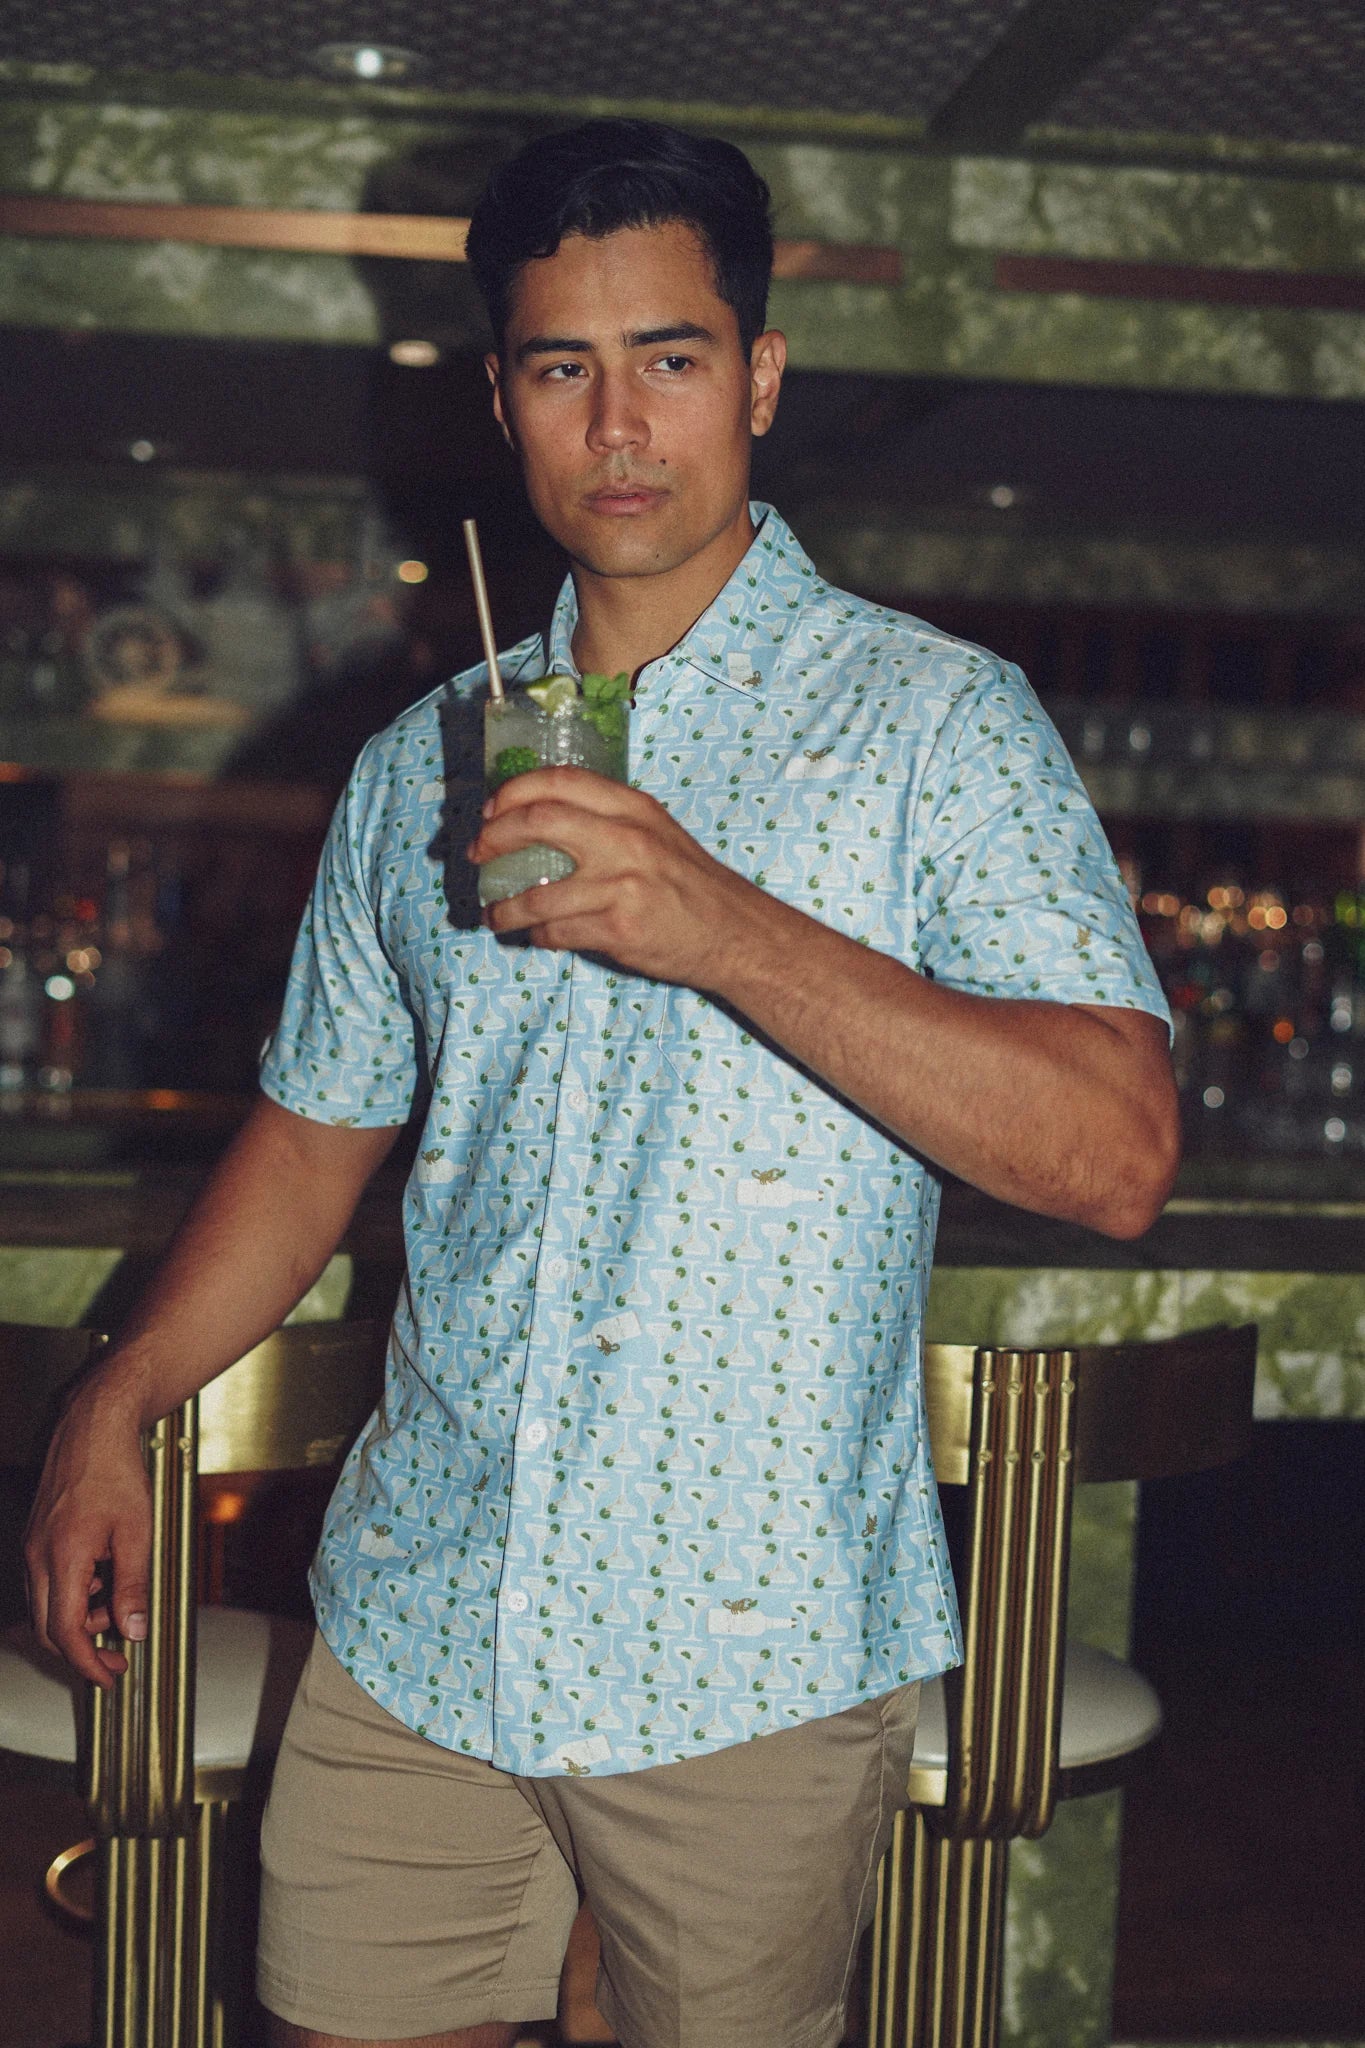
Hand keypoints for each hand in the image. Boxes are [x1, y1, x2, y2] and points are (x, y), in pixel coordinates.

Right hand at [24, 1384, 151, 1687]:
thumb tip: (133, 1629)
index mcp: (62, 1558)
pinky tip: (102, 1578)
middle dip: (82, 1649)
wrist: (93, 1427)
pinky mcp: (37, 1537)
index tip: (109, 1676)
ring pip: (47, 1605)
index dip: (87, 1662)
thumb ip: (133, 1584)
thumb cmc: (115, 1470)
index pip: (66, 1632)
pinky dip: (73, 1594)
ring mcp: (33, 1546)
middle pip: (48, 1627)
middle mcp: (38, 1556)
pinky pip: (48, 1582)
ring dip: (80, 1618)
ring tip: (118, 1605)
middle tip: (116, 1656)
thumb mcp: (137, 1531)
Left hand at [469, 766, 769, 986]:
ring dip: (505, 907)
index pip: (560, 780)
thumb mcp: (656, 833)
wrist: (733, 933)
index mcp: (633, 808)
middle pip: (537, 821)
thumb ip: (608, 821)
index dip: (514, 791)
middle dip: (493, 838)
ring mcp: (621, 884)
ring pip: (537, 893)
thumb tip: (540, 819)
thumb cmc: (690, 884)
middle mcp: (626, 838)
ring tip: (495, 916)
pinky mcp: (618, 927)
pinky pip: (557, 930)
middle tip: (478, 854)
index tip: (490, 810)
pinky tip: (537, 936)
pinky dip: (537, 935)